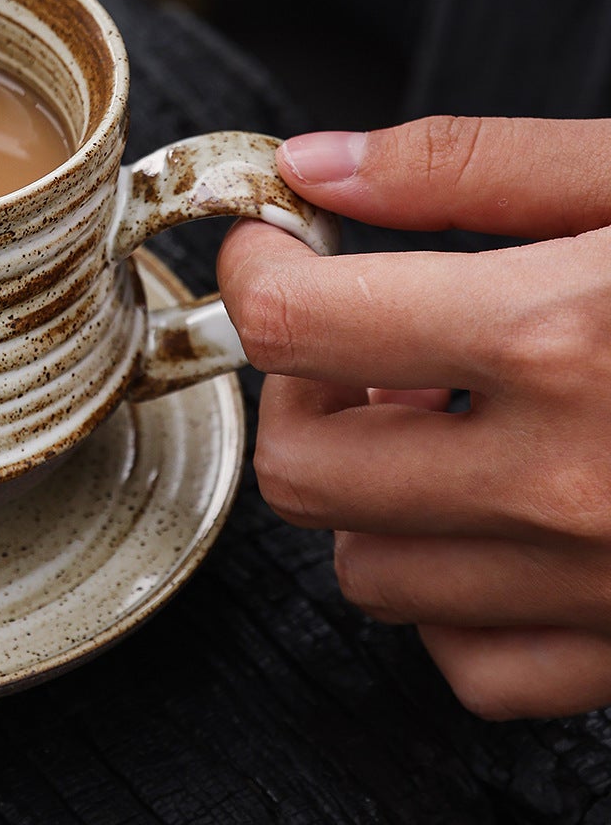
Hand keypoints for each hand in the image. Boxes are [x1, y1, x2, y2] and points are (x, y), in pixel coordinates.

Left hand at [218, 117, 610, 720]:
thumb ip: (467, 168)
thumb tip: (316, 164)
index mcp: (562, 336)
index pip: (295, 327)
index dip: (257, 273)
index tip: (276, 248)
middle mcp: (571, 482)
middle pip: (305, 473)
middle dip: (300, 391)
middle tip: (356, 334)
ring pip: (371, 573)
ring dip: (372, 489)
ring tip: (445, 415)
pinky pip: (475, 664)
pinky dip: (452, 594)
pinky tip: (504, 513)